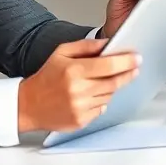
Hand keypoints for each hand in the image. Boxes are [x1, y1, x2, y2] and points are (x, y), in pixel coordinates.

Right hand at [17, 39, 139, 133]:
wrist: (29, 105)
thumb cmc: (46, 77)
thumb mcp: (61, 53)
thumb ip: (85, 46)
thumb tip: (107, 44)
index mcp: (74, 70)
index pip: (108, 65)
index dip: (126, 62)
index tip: (136, 58)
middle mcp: (78, 90)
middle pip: (114, 82)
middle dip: (127, 74)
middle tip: (134, 68)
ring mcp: (80, 107)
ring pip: (109, 96)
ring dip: (111, 88)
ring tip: (101, 81)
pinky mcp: (81, 121)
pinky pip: (101, 109)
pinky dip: (100, 101)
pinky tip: (89, 96)